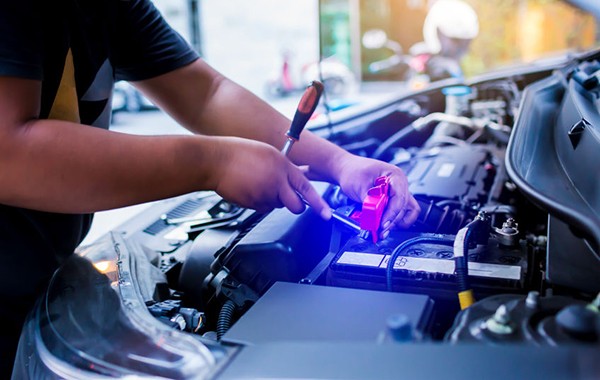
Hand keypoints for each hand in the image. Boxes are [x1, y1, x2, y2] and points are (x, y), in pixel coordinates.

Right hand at [213, 137, 330, 217]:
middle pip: (296, 206)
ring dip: (272, 200)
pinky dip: (259, 202)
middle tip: (289, 200)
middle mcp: (277, 181)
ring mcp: (265, 194)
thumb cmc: (239, 153)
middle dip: (296, 207)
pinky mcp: (253, 204)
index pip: (306, 188)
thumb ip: (284, 168)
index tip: (327, 215)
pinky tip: (250, 188)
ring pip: (277, 206)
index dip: (319, 204)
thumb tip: (295, 178)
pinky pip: (262, 208)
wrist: (216, 161)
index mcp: (283, 166)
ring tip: (258, 183)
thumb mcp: (269, 154)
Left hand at [334, 155, 419, 237]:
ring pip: (406, 212)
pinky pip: (401, 214)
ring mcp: (397, 193)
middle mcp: (399, 184)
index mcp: (395, 176)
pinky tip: (384, 224)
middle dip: (392, 220)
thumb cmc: (353, 171)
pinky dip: (394, 221)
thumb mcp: (359, 186)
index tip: (382, 224)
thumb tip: (374, 217)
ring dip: (395, 222)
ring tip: (382, 230)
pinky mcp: (392, 201)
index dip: (392, 213)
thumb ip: (369, 202)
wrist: (347, 170)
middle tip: (380, 230)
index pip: (399, 198)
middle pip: (404, 207)